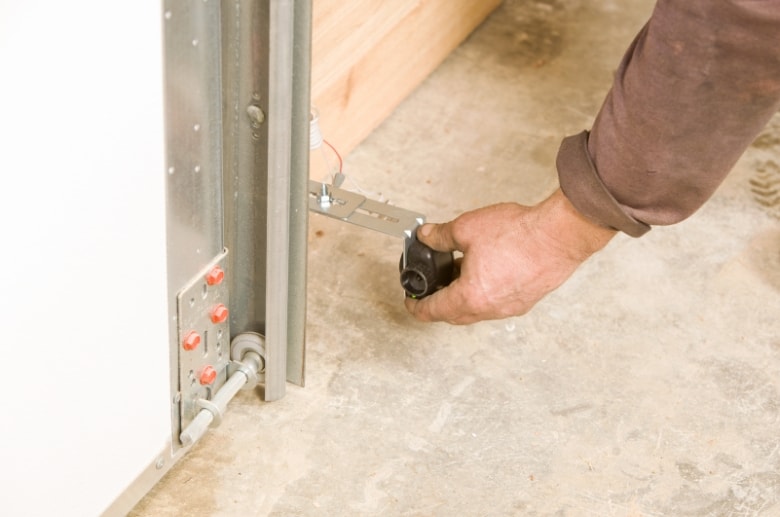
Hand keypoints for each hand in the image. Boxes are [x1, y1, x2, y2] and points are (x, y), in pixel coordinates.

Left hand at [404, 188, 616, 323]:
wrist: (560, 235)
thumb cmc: (520, 235)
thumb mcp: (467, 228)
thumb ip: (440, 236)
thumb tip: (427, 237)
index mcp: (470, 297)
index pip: (433, 311)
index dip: (416, 306)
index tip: (410, 302)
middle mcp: (490, 309)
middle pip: (454, 315)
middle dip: (439, 302)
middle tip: (431, 287)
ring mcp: (510, 307)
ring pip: (477, 310)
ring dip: (463, 296)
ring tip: (458, 272)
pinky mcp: (526, 300)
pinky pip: (496, 303)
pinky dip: (484, 292)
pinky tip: (484, 271)